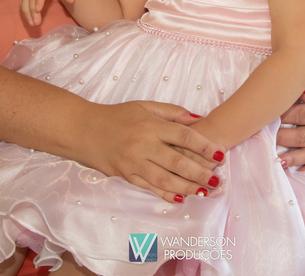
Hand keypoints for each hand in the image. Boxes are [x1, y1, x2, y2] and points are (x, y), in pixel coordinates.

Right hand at [77, 101, 224, 203]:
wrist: (84, 129)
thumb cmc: (118, 116)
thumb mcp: (145, 106)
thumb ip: (172, 112)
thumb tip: (198, 118)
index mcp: (151, 125)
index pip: (183, 135)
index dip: (203, 145)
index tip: (220, 154)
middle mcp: (143, 144)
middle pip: (177, 161)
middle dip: (200, 172)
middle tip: (217, 179)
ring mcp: (134, 162)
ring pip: (164, 178)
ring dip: (186, 187)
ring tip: (203, 192)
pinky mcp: (125, 175)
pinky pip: (148, 187)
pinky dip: (164, 194)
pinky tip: (179, 198)